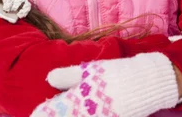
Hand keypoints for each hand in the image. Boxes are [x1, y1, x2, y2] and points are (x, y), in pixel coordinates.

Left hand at [32, 53, 178, 116]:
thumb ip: (69, 76)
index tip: (33, 115)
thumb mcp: (92, 70)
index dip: (41, 114)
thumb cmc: (117, 73)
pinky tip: (84, 115)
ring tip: (59, 115)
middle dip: (52, 116)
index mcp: (78, 100)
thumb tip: (49, 79)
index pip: (51, 112)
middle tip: (40, 116)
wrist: (147, 83)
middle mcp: (86, 114)